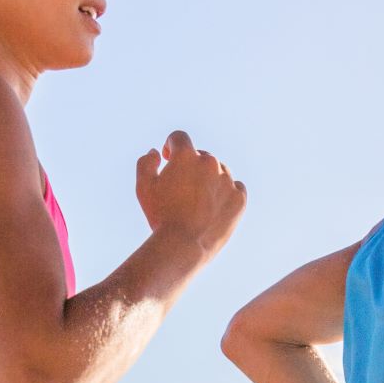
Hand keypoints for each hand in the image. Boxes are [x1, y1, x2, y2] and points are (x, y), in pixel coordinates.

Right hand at [135, 130, 245, 257]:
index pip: (179, 137)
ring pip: (219, 170)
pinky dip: (227, 192)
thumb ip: (146, 163)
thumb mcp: (143, 187)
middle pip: (200, 155)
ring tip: (198, 199)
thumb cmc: (160, 215)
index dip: (171, 145)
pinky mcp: (239, 198)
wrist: (184, 245)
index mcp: (186, 155)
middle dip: (191, 165)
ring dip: (209, 178)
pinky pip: (235, 187)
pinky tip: (216, 204)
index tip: (168, 158)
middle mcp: (210, 163)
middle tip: (182, 186)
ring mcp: (227, 180)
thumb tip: (156, 152)